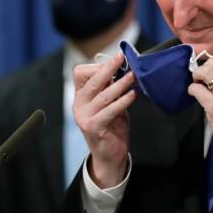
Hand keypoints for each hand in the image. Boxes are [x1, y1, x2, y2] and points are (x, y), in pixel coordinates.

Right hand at [74, 53, 135, 187]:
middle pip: (92, 80)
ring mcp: (84, 116)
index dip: (99, 65)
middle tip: (122, 57)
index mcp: (80, 95)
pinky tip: (132, 95)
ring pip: (104, 95)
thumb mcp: (111, 103)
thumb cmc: (112, 125)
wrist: (110, 154)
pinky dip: (122, 101)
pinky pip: (110, 110)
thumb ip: (112, 87)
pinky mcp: (93, 127)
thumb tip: (124, 68)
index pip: (82, 73)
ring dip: (120, 84)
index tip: (117, 60)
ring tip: (133, 76)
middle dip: (109, 67)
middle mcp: (79, 104)